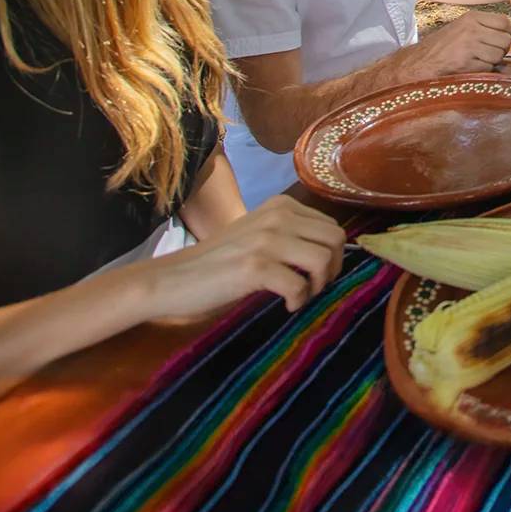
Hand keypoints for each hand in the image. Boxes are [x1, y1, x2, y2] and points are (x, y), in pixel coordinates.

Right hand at [145, 196, 344, 317]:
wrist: (175, 278)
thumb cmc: (218, 262)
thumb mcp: (258, 235)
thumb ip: (289, 235)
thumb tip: (330, 254)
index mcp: (281, 206)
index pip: (331, 226)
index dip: (332, 255)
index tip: (315, 275)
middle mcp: (278, 216)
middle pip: (335, 239)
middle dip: (333, 268)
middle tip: (313, 287)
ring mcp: (267, 239)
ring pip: (323, 259)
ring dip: (318, 285)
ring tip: (300, 297)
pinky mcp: (256, 266)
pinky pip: (299, 285)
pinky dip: (298, 301)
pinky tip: (285, 306)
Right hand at [414, 9, 510, 74]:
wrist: (421, 62)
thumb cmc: (444, 45)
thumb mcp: (465, 28)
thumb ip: (491, 26)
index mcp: (472, 17)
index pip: (504, 21)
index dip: (507, 33)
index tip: (498, 39)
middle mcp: (472, 29)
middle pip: (505, 40)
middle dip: (500, 49)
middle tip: (486, 52)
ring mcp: (469, 47)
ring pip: (499, 55)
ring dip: (492, 61)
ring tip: (477, 60)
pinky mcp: (467, 64)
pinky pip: (489, 68)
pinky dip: (484, 71)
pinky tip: (471, 68)